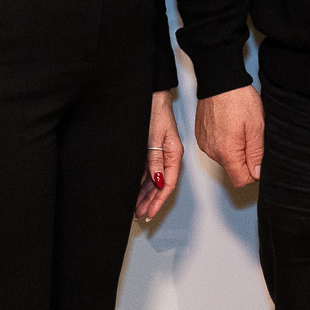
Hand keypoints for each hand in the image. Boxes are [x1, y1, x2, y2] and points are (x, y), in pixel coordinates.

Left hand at [136, 90, 183, 220]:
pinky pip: (148, 171)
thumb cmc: (155, 110)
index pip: (168, 183)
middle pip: (161, 185)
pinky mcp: (151, 149)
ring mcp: (160, 153)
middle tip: (140, 215)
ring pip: (154, 180)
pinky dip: (142, 183)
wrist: (152, 94)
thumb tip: (158, 180)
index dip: (159, 200)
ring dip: (145, 195)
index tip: (150, 212)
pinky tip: (136, 191)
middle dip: (151, 201)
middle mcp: (168, 156)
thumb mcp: (154, 136)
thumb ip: (155, 158)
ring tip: (136, 208)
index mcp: (174, 153)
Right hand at [193, 85, 263, 187]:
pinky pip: (216, 147)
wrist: (219, 80)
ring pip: (224, 158)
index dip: (253, 173)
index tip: (258, 159)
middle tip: (250, 136)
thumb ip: (257, 153)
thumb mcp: (256, 126)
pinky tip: (229, 126)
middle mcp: (212, 151)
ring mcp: (204, 143)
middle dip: (245, 158)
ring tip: (239, 128)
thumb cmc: (238, 99)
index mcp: (227, 152)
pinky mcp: (201, 136)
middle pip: (233, 168)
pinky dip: (224, 141)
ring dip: (234, 149)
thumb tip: (257, 173)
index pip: (241, 180)